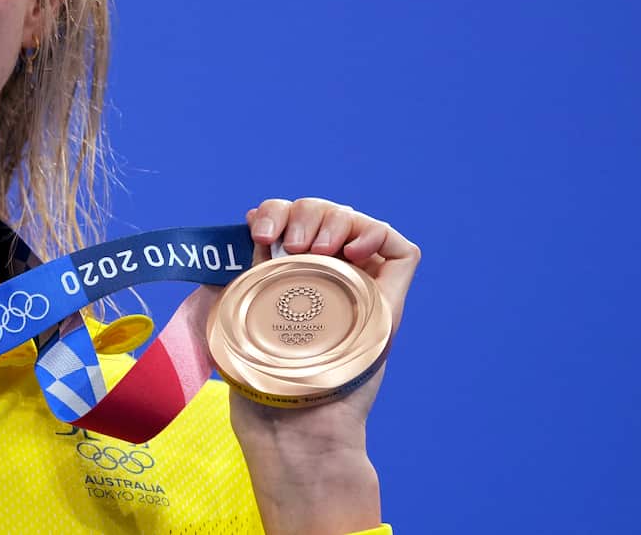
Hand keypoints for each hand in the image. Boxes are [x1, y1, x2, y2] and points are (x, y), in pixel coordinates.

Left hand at [231, 198, 420, 534]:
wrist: (293, 429)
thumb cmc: (261, 384)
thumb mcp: (239, 314)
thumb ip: (245, 273)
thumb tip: (244, 231)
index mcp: (290, 276)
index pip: (292, 220)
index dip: (277, 211)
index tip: (258, 230)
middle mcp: (328, 279)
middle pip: (325, 214)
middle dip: (303, 213)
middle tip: (290, 244)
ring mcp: (360, 292)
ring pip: (357, 224)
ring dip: (334, 220)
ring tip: (315, 250)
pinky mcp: (388, 307)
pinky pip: (401, 251)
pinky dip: (376, 234)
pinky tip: (350, 252)